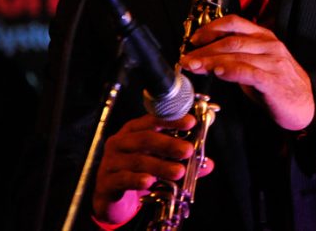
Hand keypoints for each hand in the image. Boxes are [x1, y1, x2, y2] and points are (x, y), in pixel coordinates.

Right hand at [91, 113, 213, 224]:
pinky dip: (137, 180)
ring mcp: (111, 161)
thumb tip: (208, 163)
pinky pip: (123, 179)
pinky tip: (149, 182)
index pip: (153, 120)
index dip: (172, 119)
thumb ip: (182, 160)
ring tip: (178, 172)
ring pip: (137, 160)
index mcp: (134, 130)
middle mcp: (121, 142)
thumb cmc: (137, 171)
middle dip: (169, 144)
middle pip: (145, 138)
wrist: (111, 197)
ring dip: (160, 166)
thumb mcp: (160, 162)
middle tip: (188, 150)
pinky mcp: (107, 181)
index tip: (191, 122)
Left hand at [183, 14, 314, 130]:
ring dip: (211, 60)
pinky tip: (218, 72)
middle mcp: (269, 45)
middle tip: (187, 59)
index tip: (194, 40)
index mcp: (264, 37)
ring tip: (194, 66)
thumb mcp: (258, 64)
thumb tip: (207, 57)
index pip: (234, 23)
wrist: (306, 105)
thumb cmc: (279, 85)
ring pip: (236, 54)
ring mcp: (272, 62)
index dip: (211, 28)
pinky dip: (230, 70)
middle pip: (231, 40)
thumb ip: (237, 57)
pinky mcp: (273, 81)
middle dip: (204, 49)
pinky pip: (248, 72)